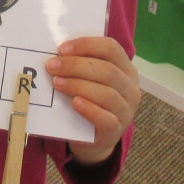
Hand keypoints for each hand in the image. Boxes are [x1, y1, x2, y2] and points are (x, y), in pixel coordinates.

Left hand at [46, 36, 139, 165]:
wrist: (93, 137)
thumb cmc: (90, 100)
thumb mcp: (90, 80)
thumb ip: (81, 65)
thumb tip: (57, 54)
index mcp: (126, 69)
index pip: (111, 48)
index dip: (86, 45)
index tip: (62, 49)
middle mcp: (131, 88)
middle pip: (107, 70)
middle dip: (76, 65)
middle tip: (52, 66)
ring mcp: (126, 110)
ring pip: (107, 94)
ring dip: (78, 85)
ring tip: (57, 83)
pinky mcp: (116, 130)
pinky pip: (106, 119)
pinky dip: (89, 109)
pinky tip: (74, 103)